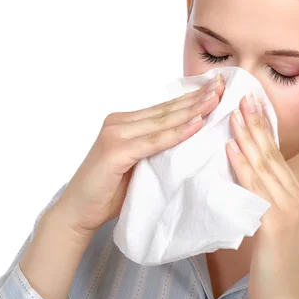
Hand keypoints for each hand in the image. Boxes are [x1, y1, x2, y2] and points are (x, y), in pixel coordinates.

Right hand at [55, 73, 224, 240]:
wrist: (77, 213)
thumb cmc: (108, 192)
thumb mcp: (139, 165)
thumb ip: (156, 149)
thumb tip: (189, 140)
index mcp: (125, 123)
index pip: (165, 109)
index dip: (191, 98)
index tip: (216, 88)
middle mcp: (119, 122)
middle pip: (167, 110)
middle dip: (197, 98)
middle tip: (222, 85)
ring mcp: (116, 134)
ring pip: (163, 121)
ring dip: (192, 110)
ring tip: (216, 99)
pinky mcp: (115, 150)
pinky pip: (154, 141)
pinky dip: (177, 133)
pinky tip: (196, 125)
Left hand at [225, 92, 298, 298]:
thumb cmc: (273, 269)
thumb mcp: (271, 228)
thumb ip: (263, 202)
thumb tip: (242, 177)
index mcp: (298, 198)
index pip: (278, 156)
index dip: (264, 129)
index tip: (252, 106)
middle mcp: (297, 199)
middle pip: (272, 154)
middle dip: (256, 123)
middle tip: (243, 97)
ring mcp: (289, 211)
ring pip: (264, 166)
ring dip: (247, 136)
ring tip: (233, 112)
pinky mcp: (275, 225)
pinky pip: (255, 189)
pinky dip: (242, 165)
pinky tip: (231, 148)